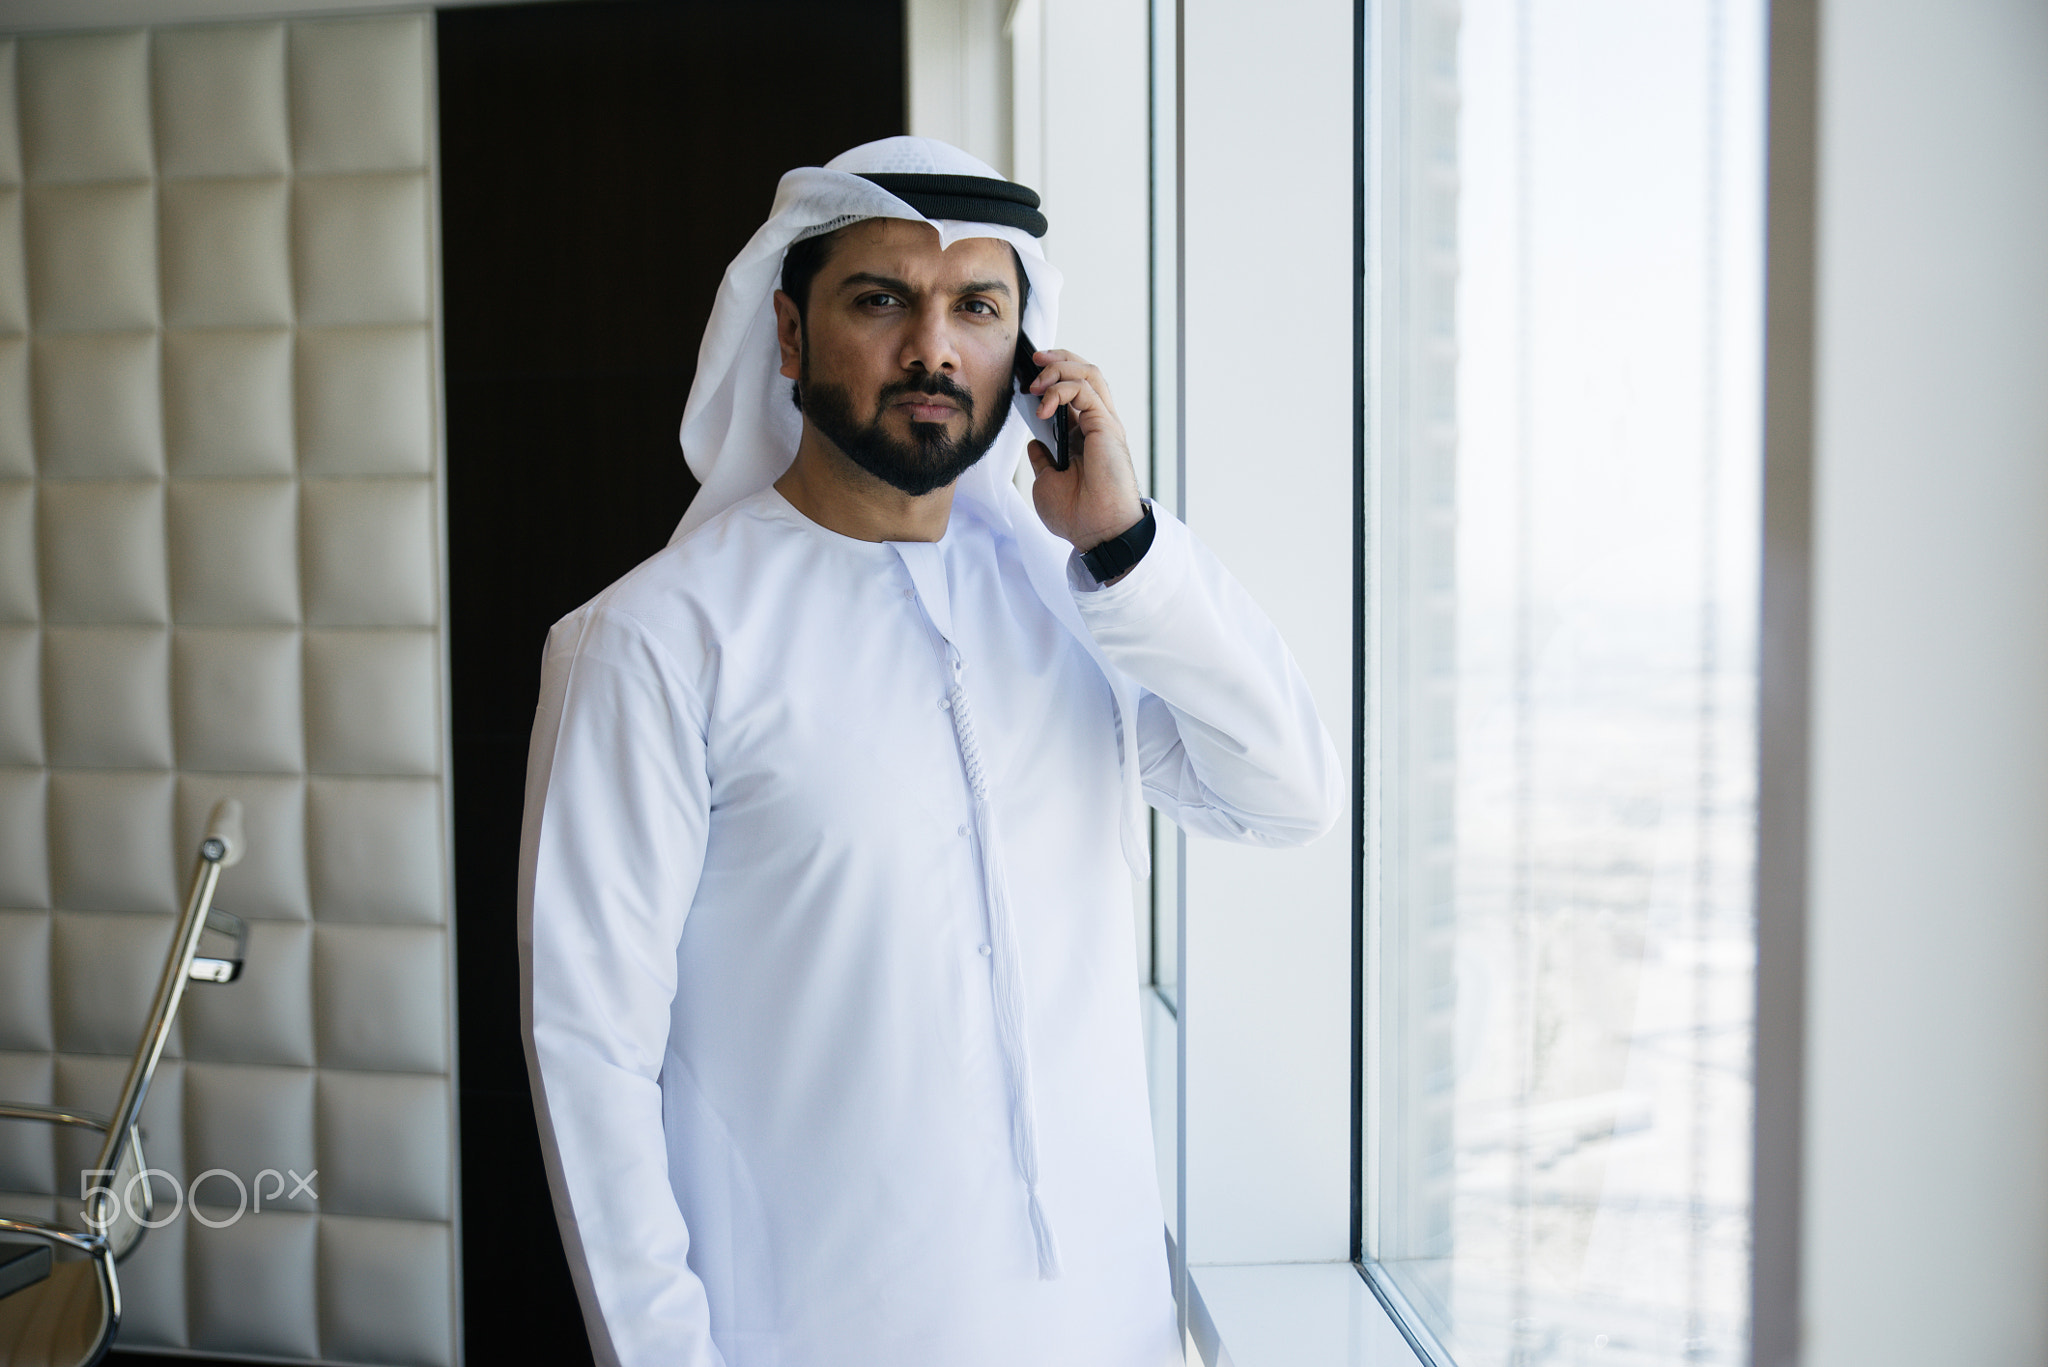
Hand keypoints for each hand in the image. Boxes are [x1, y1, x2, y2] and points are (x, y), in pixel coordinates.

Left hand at [1021, 349, 1145, 550]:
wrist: (1097, 533)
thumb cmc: (1078, 515)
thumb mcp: (1047, 483)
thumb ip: (1042, 460)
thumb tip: (1036, 444)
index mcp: (1084, 437)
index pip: (1073, 392)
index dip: (1052, 377)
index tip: (1026, 377)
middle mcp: (1097, 425)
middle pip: (1085, 374)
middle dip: (1058, 359)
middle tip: (1033, 361)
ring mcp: (1104, 424)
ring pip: (1089, 374)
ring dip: (1059, 368)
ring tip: (1035, 381)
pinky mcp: (1107, 426)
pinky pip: (1085, 390)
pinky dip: (1060, 389)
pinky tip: (1043, 404)